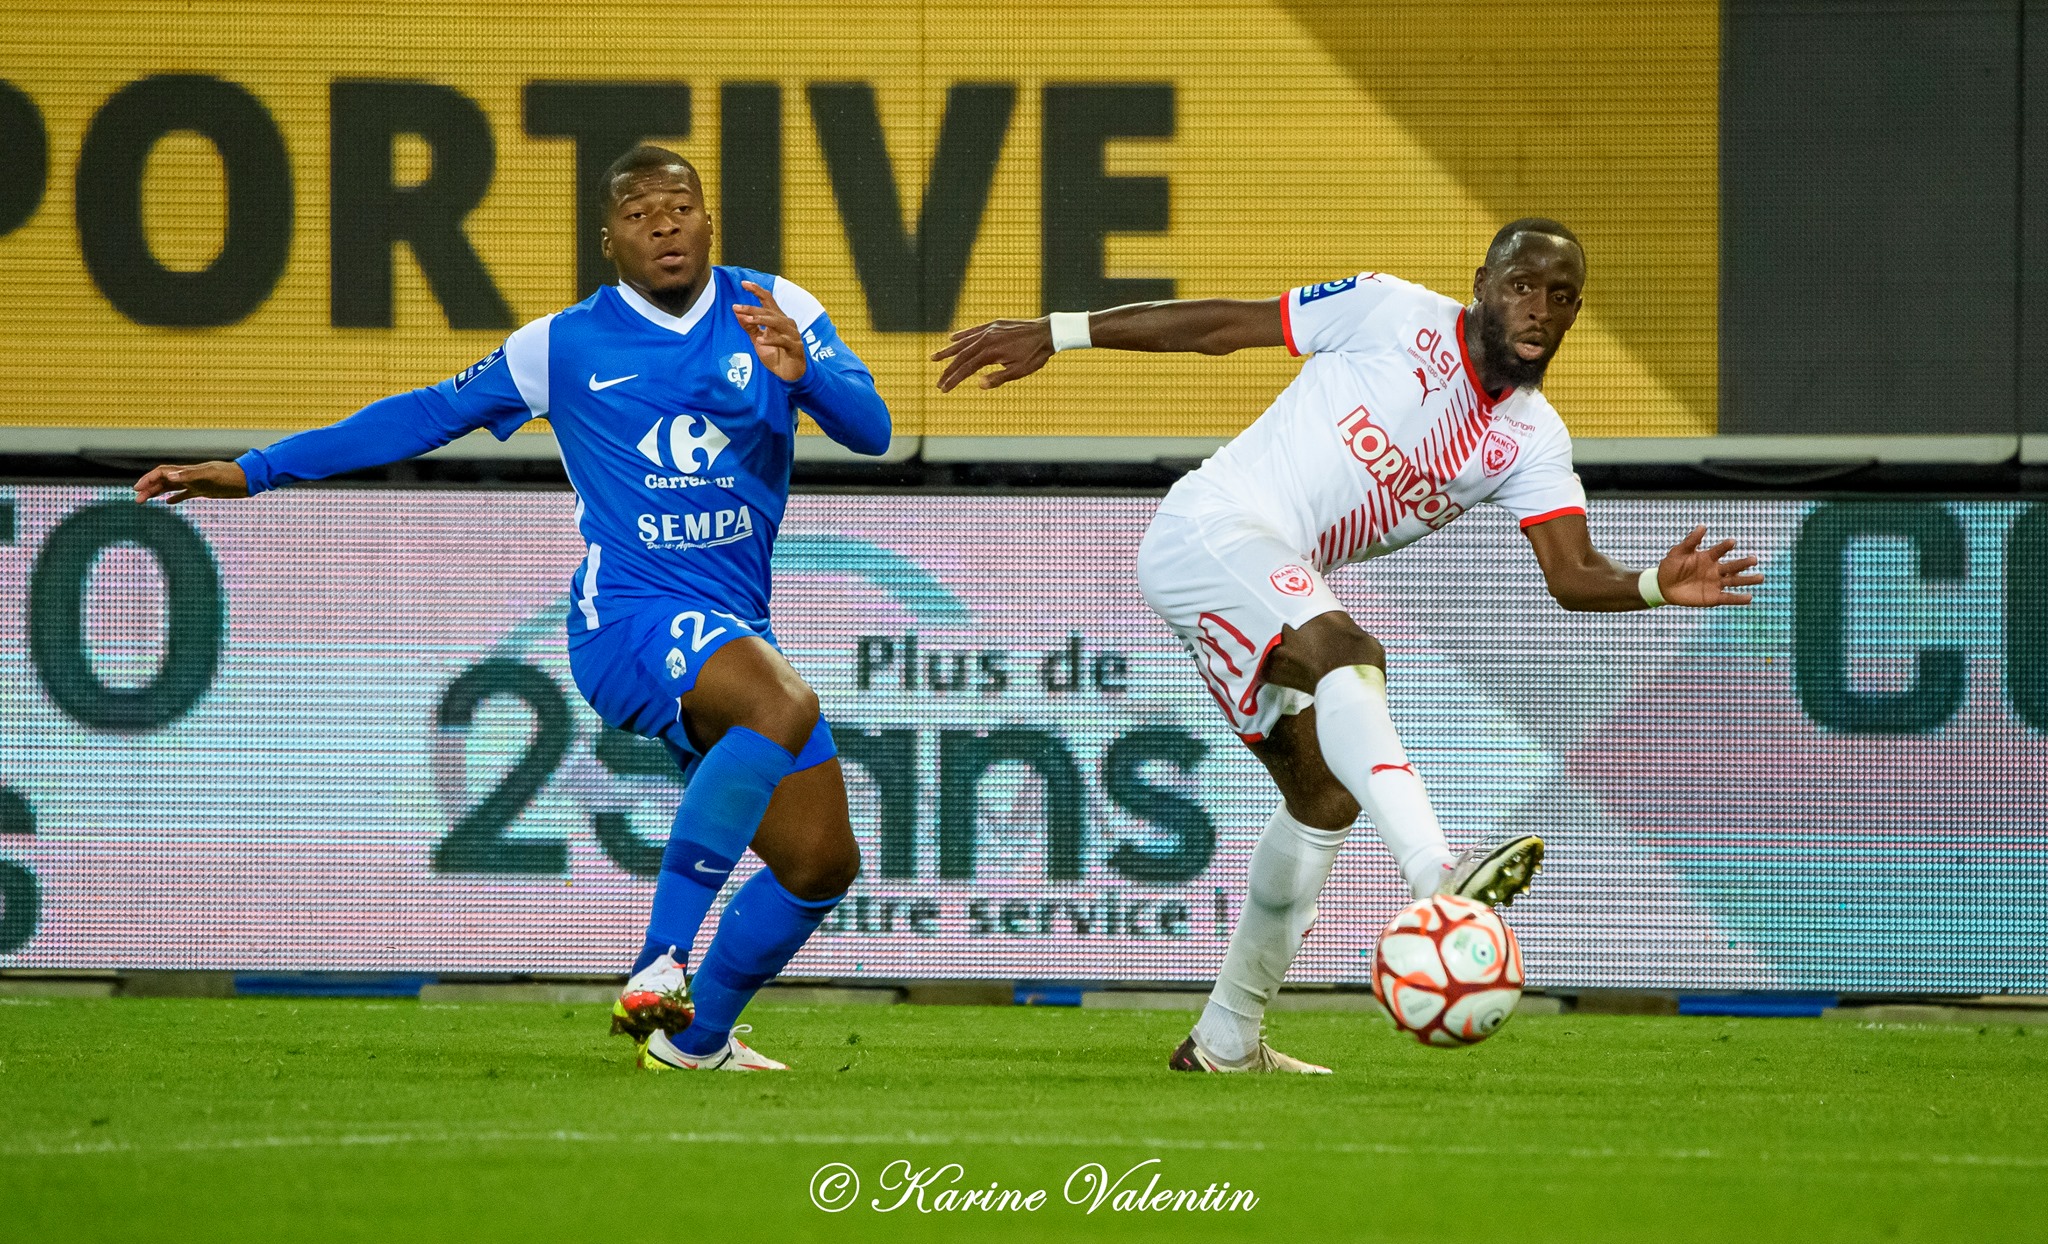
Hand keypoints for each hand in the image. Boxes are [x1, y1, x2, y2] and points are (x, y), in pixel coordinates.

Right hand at [133, 460, 248, 504]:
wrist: (246, 479)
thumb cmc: (229, 475)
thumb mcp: (210, 475)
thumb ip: (190, 475)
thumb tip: (170, 476)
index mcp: (187, 472)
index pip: (161, 473)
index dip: (148, 479)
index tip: (137, 489)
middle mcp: (188, 476)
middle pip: (163, 481)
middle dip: (148, 489)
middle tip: (137, 500)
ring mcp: (195, 483)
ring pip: (171, 487)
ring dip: (157, 493)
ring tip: (144, 501)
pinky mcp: (203, 491)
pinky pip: (185, 494)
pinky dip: (175, 498)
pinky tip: (168, 503)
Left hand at [732, 280, 806, 382]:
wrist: (790, 375)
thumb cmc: (776, 356)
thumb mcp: (758, 340)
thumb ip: (749, 327)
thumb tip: (737, 312)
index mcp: (778, 319)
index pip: (768, 300)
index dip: (757, 290)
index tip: (743, 283)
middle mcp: (787, 323)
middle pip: (769, 311)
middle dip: (752, 308)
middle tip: (736, 307)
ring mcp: (793, 335)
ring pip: (777, 322)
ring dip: (761, 319)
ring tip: (748, 319)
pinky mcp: (795, 348)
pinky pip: (783, 341)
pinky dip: (772, 340)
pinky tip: (761, 341)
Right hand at [931, 318, 1054, 391]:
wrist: (1048, 332)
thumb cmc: (1035, 355)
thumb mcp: (1018, 371)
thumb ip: (998, 378)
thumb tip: (978, 384)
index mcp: (990, 352)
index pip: (966, 368)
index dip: (953, 379)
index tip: (943, 388)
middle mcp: (986, 339)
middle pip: (961, 356)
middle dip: (948, 370)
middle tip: (938, 382)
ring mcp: (989, 330)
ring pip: (964, 342)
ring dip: (948, 351)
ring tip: (934, 358)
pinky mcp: (994, 325)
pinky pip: (973, 330)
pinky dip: (962, 335)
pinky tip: (952, 338)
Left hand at [1655, 526, 1763, 606]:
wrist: (1664, 586)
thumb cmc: (1671, 566)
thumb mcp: (1678, 552)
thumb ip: (1691, 541)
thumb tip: (1703, 526)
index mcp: (1708, 557)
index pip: (1719, 551)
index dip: (1725, 546)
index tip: (1732, 542)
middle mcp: (1716, 570)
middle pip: (1732, 566)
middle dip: (1743, 563)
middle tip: (1754, 559)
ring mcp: (1716, 584)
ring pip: (1735, 581)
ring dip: (1747, 579)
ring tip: (1760, 577)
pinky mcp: (1713, 598)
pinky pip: (1728, 598)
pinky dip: (1738, 598)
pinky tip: (1749, 598)